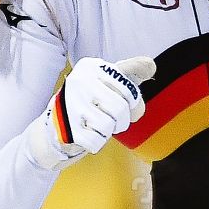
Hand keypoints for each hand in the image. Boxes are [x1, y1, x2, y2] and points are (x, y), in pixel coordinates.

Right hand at [25, 56, 154, 168]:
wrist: (58, 122)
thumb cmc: (92, 99)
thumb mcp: (110, 80)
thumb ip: (132, 72)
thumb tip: (150, 66)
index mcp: (93, 67)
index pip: (128, 88)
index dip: (134, 102)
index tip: (128, 103)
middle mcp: (80, 81)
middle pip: (121, 108)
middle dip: (122, 119)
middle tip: (115, 119)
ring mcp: (72, 104)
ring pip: (109, 125)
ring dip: (109, 131)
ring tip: (100, 125)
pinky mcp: (68, 127)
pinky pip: (97, 141)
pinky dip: (97, 142)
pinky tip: (88, 133)